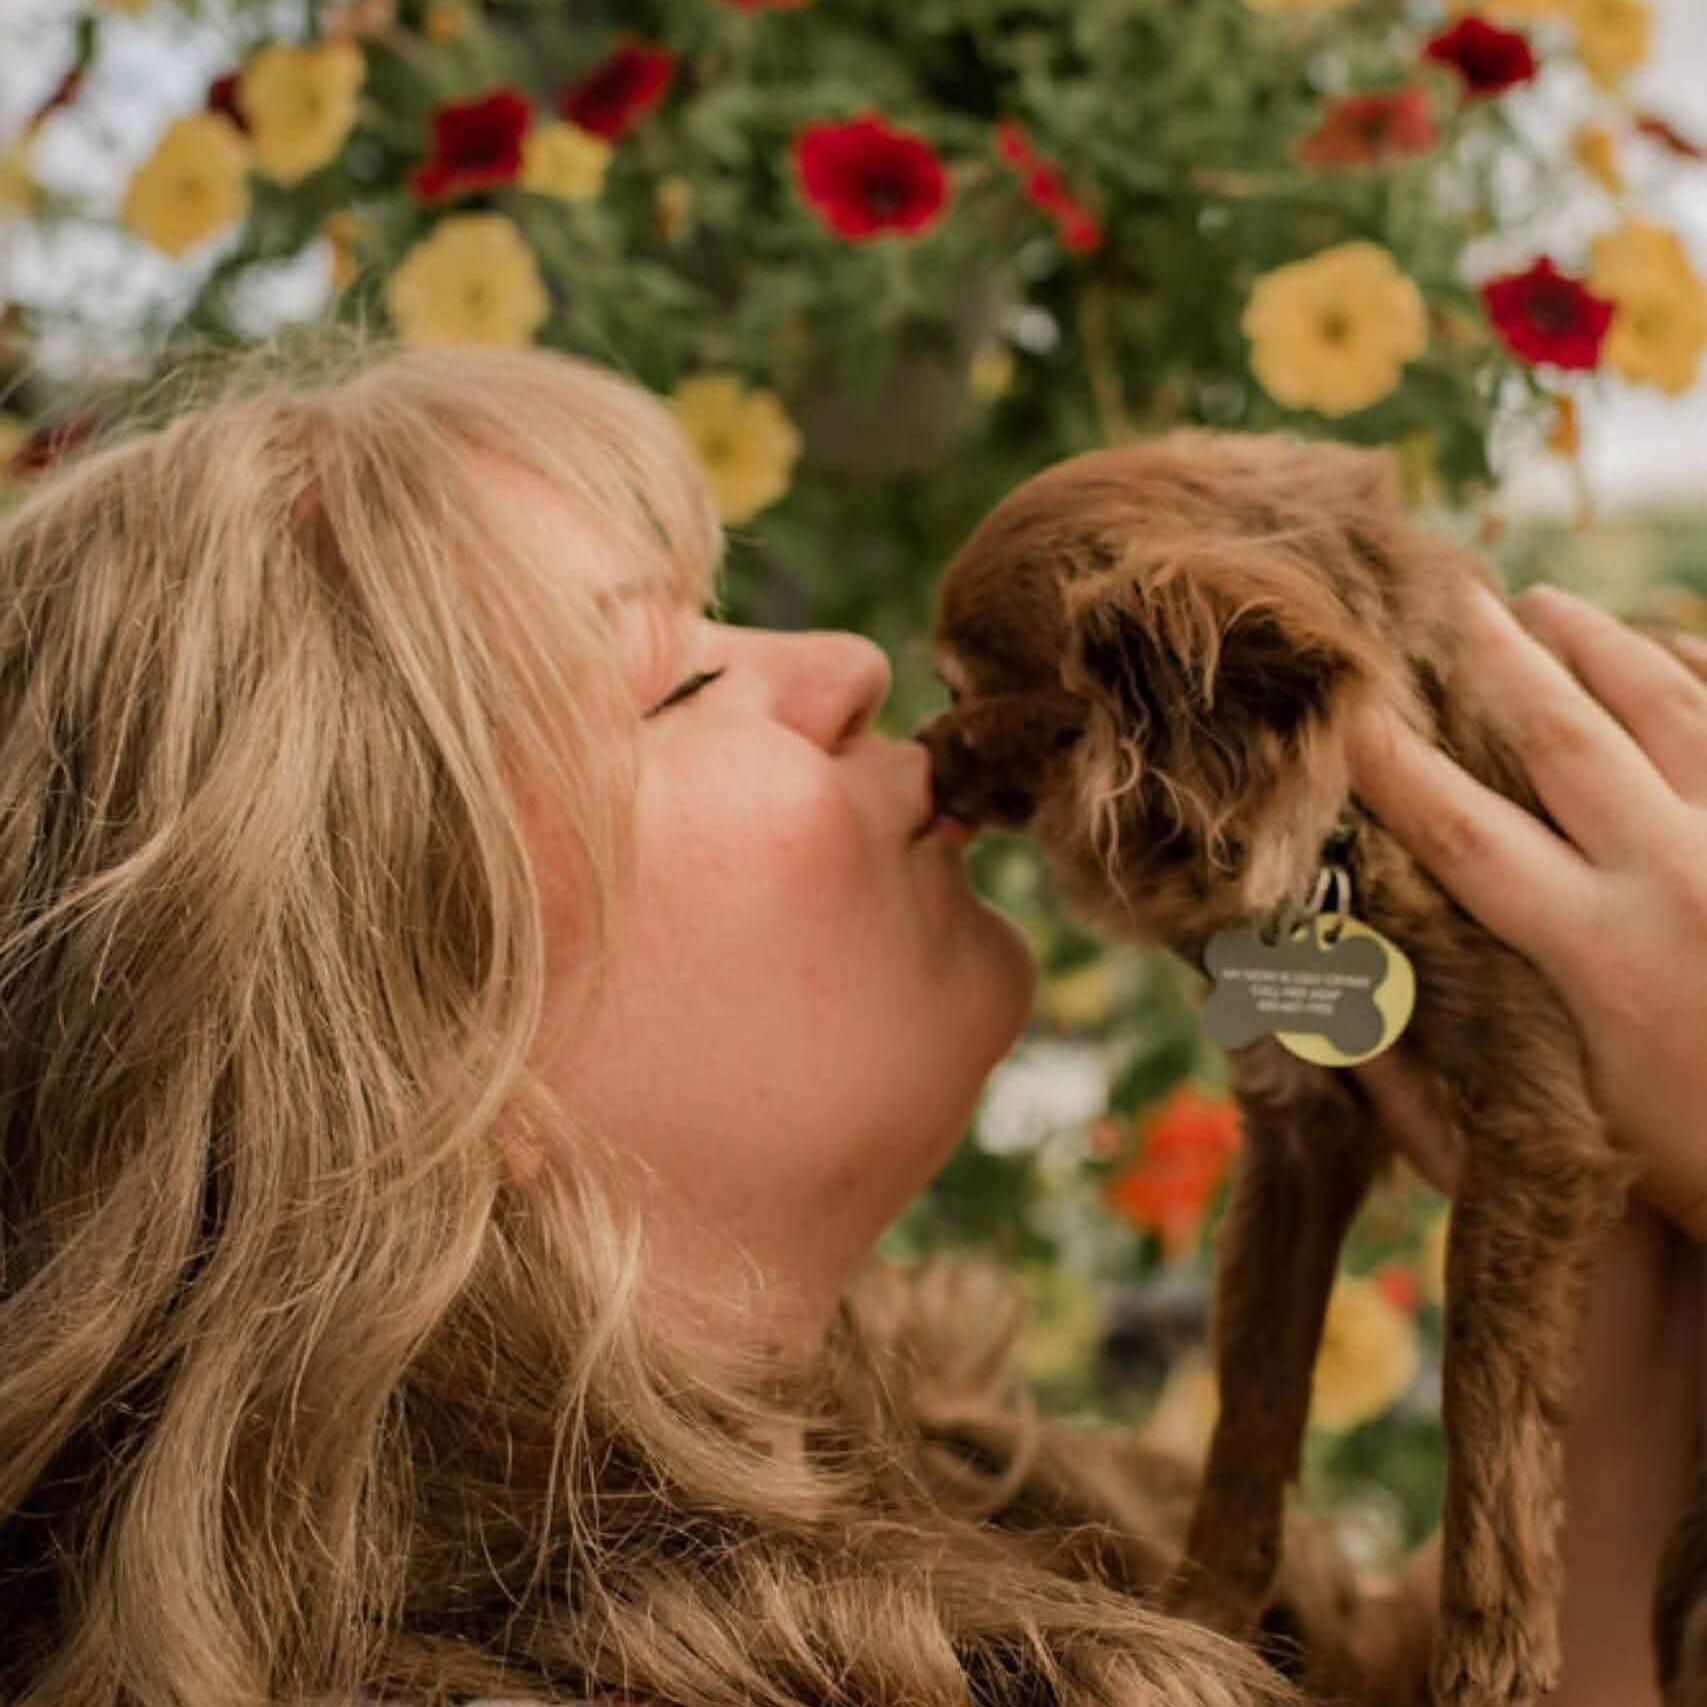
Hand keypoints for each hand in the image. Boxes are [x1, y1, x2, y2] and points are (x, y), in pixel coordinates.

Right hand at [1342, 582, 1706, 1233]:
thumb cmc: (1695, 1165)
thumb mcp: (1550, 1140)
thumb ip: (1430, 1097)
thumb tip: (1331, 1035)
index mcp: (1600, 958)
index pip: (1468, 836)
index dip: (1396, 767)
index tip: (1347, 713)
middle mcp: (1679, 882)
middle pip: (1567, 739)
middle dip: (1498, 659)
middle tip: (1450, 597)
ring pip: (1670, 710)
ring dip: (1601, 645)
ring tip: (1550, 603)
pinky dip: (1704, 679)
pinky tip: (1674, 648)